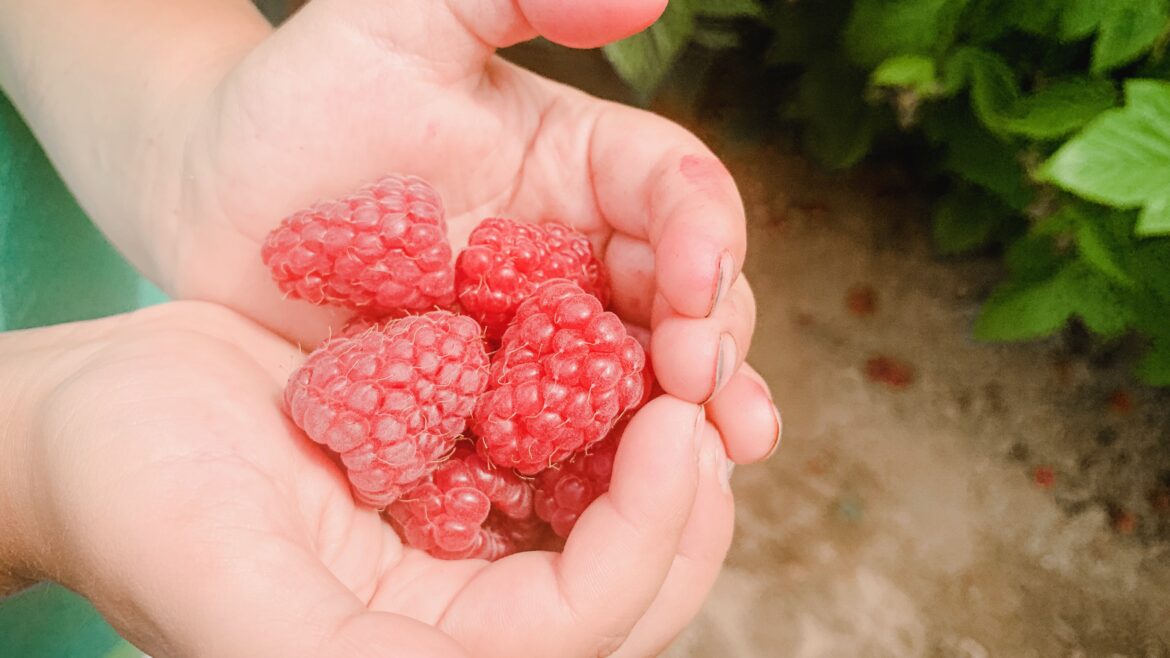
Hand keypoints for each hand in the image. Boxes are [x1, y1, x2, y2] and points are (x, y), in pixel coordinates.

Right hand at [4, 302, 734, 656]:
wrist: (94, 410)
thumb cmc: (134, 496)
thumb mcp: (228, 587)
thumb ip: (348, 656)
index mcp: (419, 656)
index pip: (579, 630)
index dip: (649, 541)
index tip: (681, 429)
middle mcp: (459, 613)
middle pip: (623, 585)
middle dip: (687, 502)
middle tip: (712, 398)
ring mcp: (464, 539)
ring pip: (607, 513)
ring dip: (665, 449)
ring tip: (695, 365)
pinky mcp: (455, 467)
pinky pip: (560, 445)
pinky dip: (607, 400)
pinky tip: (632, 342)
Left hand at [143, 0, 765, 415]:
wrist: (209, 195)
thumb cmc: (300, 92)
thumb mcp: (399, 13)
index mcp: (583, 165)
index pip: (676, 194)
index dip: (706, 233)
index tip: (700, 279)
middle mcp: (578, 253)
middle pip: (682, 297)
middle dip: (713, 341)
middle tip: (713, 390)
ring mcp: (537, 336)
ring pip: (637, 376)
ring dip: (687, 417)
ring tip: (726, 453)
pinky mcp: (490, 399)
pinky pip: (557, 436)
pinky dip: (601, 466)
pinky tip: (625, 499)